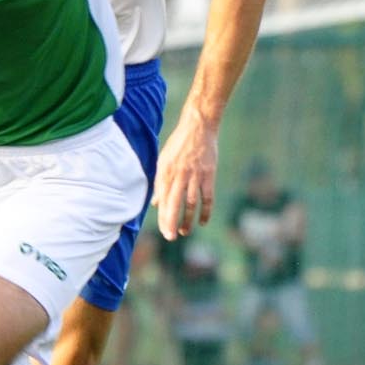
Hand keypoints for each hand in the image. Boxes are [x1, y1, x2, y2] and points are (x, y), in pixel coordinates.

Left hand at [153, 110, 217, 238]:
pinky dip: (206, 211)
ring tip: (185, 232)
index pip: (163, 200)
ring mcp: (194, 175)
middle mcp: (179, 175)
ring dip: (188, 220)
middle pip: (175, 204)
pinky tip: (203, 221)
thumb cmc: (179, 144)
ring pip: (190, 203)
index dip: (164, 218)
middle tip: (172, 238)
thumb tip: (155, 203)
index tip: (165, 232)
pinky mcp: (209, 174)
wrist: (198, 127)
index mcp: (165, 172)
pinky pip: (207, 197)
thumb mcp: (163, 161)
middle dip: (172, 223)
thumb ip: (159, 183)